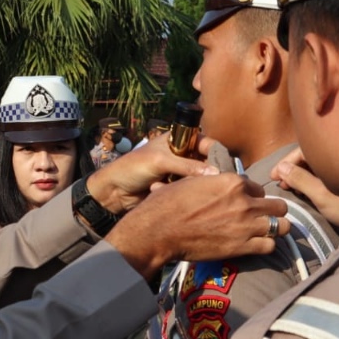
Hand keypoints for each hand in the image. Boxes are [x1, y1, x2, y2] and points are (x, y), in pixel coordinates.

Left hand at [86, 132, 219, 214]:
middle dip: (210, 171)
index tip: (225, 164)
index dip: (216, 151)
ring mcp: (179, 173)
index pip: (204, 142)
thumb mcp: (160, 162)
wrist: (113, 192)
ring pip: (199, 179)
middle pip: (206, 162)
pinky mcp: (176, 189)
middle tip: (218, 182)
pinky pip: (190, 191)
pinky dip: (188, 194)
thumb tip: (216, 172)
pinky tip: (186, 198)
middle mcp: (181, 155)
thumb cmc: (133, 168)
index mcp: (177, 140)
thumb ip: (188, 166)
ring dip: (198, 184)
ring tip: (199, 191)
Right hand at [105, 174, 290, 279]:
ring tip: (264, 233)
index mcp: (232, 182)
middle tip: (261, 218)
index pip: (258, 188)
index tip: (245, 204)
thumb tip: (211, 179)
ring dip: (274, 229)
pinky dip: (266, 245)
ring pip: (281, 226)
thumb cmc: (167, 204)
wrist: (158, 230)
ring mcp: (245, 225)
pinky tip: (255, 245)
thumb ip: (211, 181)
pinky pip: (270, 246)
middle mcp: (244, 201)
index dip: (252, 197)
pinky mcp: (241, 247)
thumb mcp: (190, 182)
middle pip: (277, 205)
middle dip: (271, 211)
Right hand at [271, 147, 338, 228]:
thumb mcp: (322, 196)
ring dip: (303, 172)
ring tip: (291, 187)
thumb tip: (281, 168)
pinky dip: (315, 175)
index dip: (285, 162)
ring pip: (320, 161)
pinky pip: (329, 167)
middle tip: (281, 184)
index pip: (303, 148)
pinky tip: (308, 187)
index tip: (272, 177)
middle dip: (293, 168)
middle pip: (311, 153)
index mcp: (334, 150)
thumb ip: (300, 180)